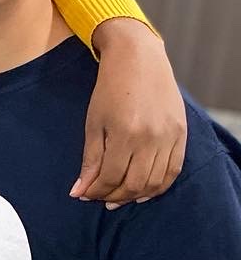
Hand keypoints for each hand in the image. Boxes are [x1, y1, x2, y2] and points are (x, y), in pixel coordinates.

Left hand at [73, 22, 185, 207]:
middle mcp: (152, 138)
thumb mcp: (93, 124)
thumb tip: (79, 191)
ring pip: (154, 182)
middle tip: (99, 199)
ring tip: (118, 197)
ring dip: (135, 195)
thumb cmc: (109, 90)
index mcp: (126, 134)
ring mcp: (170, 137)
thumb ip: (90, 160)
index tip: (82, 194)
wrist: (139, 60)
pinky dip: (158, 186)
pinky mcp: (181, 134)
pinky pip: (173, 170)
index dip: (94, 191)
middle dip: (113, 196)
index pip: (110, 177)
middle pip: (133, 184)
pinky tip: (143, 191)